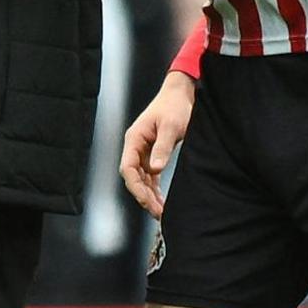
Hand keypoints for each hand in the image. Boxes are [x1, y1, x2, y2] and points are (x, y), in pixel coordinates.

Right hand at [120, 71, 196, 217]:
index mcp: (134, 139)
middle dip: (144, 196)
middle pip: (133, 177)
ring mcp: (142, 151)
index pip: (128, 168)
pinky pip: (150, 176)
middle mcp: (135, 147)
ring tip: (161, 212)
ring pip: (141, 179)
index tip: (147, 201)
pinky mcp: (152, 154)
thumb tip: (155, 169)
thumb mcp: (171, 126)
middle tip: (158, 213)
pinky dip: (154, 189)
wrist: (180, 94)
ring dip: (149, 196)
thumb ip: (163, 147)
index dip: (136, 187)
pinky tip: (161, 201)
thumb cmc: (174, 106)